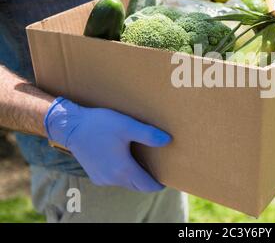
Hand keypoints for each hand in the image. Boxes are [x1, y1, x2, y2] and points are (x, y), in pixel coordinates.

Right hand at [44, 97, 170, 191]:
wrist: (71, 126)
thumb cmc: (100, 124)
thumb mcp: (127, 126)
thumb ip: (148, 134)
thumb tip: (167, 140)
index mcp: (123, 169)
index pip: (147, 185)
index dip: (158, 184)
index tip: (167, 179)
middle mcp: (112, 179)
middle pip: (137, 186)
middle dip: (148, 181)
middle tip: (159, 171)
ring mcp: (102, 178)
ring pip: (126, 183)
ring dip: (135, 177)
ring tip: (144, 164)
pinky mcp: (95, 175)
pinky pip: (114, 179)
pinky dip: (123, 174)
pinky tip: (126, 161)